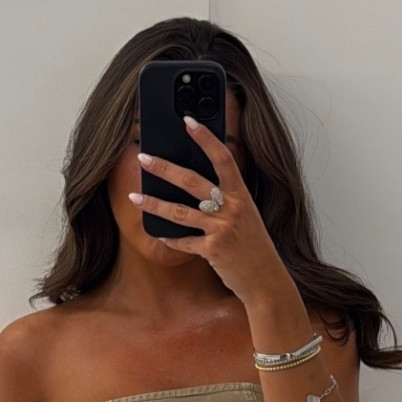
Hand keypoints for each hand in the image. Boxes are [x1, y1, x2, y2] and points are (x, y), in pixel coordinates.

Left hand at [128, 116, 286, 304]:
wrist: (266, 280)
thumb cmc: (253, 247)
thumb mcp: (245, 216)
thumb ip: (225, 199)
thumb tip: (194, 185)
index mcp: (242, 195)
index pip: (223, 158)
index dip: (205, 138)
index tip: (188, 121)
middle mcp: (233, 208)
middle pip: (192, 181)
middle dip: (164, 168)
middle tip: (144, 158)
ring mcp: (222, 229)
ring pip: (180, 212)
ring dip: (154, 204)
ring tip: (135, 197)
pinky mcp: (213, 250)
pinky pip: (184, 242)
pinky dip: (170, 239)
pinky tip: (158, 234)